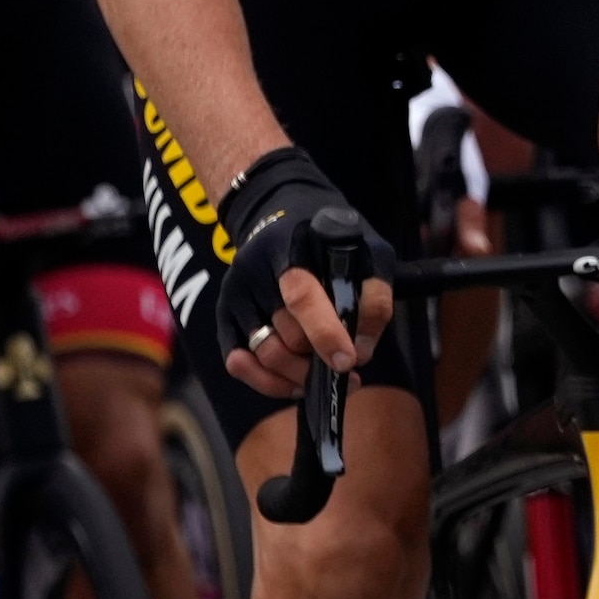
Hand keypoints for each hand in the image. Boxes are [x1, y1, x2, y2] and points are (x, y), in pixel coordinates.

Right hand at [211, 148, 387, 399]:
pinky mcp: (225, 314)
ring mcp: (236, 295)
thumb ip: (373, 298)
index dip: (326, 333)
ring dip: (298, 375)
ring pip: (264, 354)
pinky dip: (267, 382)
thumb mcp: (368, 252)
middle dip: (320, 359)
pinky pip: (238, 362)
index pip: (302, 297)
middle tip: (347, 364)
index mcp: (291, 249)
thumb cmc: (331, 241)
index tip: (348, 361)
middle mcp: (255, 272)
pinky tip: (296, 383)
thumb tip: (361, 351)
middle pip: (287, 335)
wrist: (279, 214)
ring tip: (325, 375)